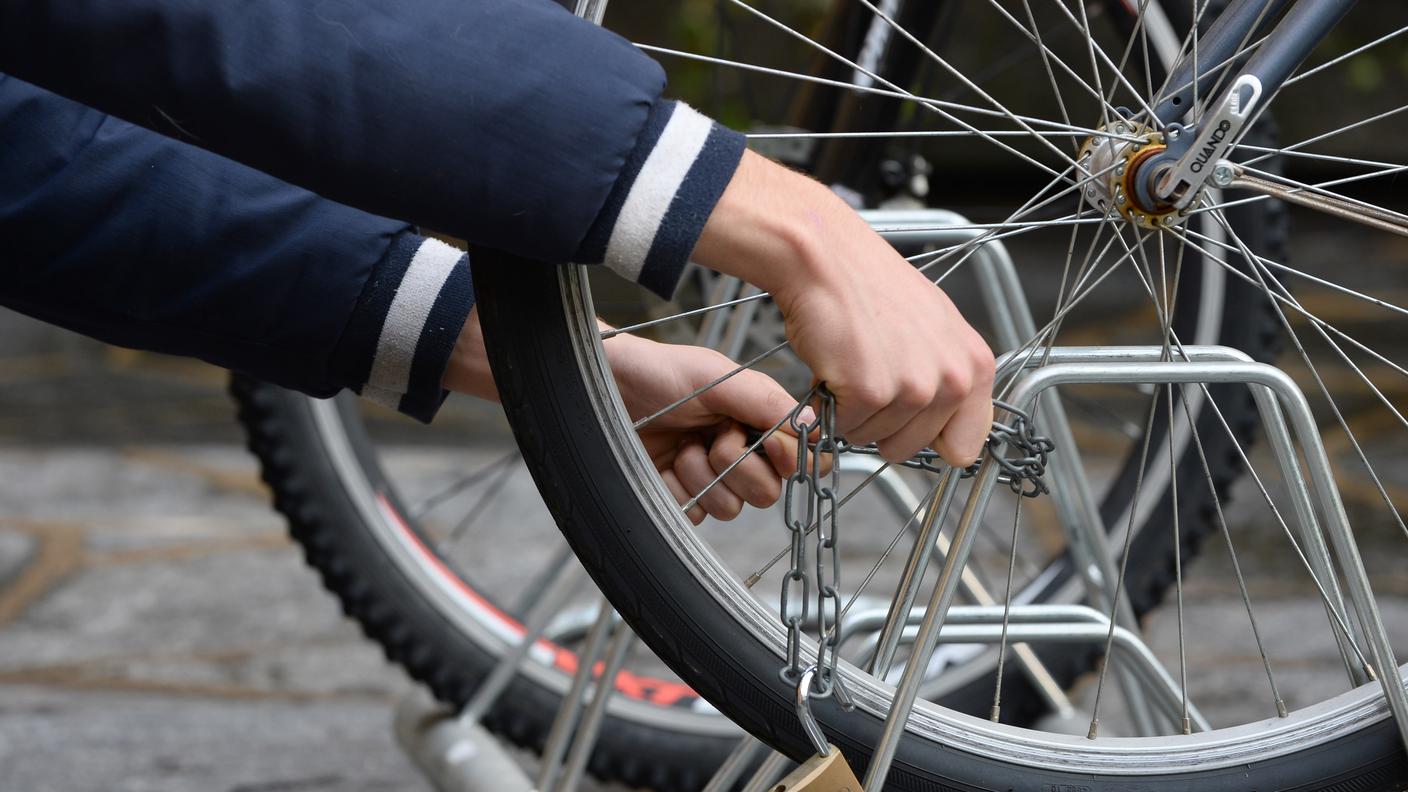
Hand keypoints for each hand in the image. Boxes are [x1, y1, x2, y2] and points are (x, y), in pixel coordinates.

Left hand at [444, 309, 815, 523]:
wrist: (601, 388)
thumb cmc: (655, 372)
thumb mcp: (716, 375)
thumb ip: (766, 401)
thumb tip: (813, 426)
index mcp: (754, 420)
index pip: (798, 458)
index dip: (790, 459)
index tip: (773, 447)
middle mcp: (737, 450)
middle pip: (769, 491)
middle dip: (740, 467)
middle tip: (713, 438)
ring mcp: (707, 477)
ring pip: (733, 508)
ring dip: (705, 477)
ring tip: (682, 447)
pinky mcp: (679, 498)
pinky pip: (698, 517)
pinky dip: (681, 492)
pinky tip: (665, 466)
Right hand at [691, 151, 994, 465]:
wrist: (827, 258)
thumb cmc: (870, 286)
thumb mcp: (934, 329)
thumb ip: (945, 377)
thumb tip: (941, 428)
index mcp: (975, 365)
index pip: (966, 444)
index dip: (928, 437)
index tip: (908, 420)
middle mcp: (953, 380)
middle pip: (912, 448)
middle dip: (883, 424)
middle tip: (869, 378)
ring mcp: (914, 388)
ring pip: (875, 439)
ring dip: (853, 412)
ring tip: (852, 363)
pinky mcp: (872, 393)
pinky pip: (845, 428)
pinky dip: (830, 407)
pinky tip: (834, 366)